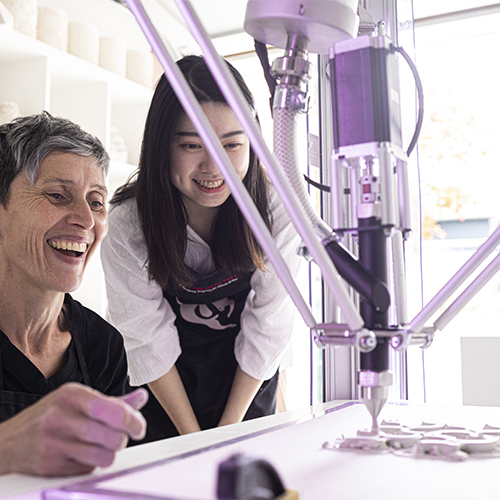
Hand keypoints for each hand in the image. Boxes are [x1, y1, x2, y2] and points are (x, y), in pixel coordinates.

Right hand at [0, 383, 147, 476]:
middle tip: (119, 438)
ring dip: (109, 454)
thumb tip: (141, 398)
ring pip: (101, 456)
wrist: (10, 440)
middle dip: (121, 440)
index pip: (113, 410)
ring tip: (104, 447)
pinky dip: (92, 465)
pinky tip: (84, 455)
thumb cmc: (50, 416)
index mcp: (72, 394)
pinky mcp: (50, 465)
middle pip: (110, 435)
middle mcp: (61, 416)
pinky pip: (86, 470)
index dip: (133, 421)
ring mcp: (53, 442)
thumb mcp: (80, 400)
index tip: (138, 428)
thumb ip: (112, 401)